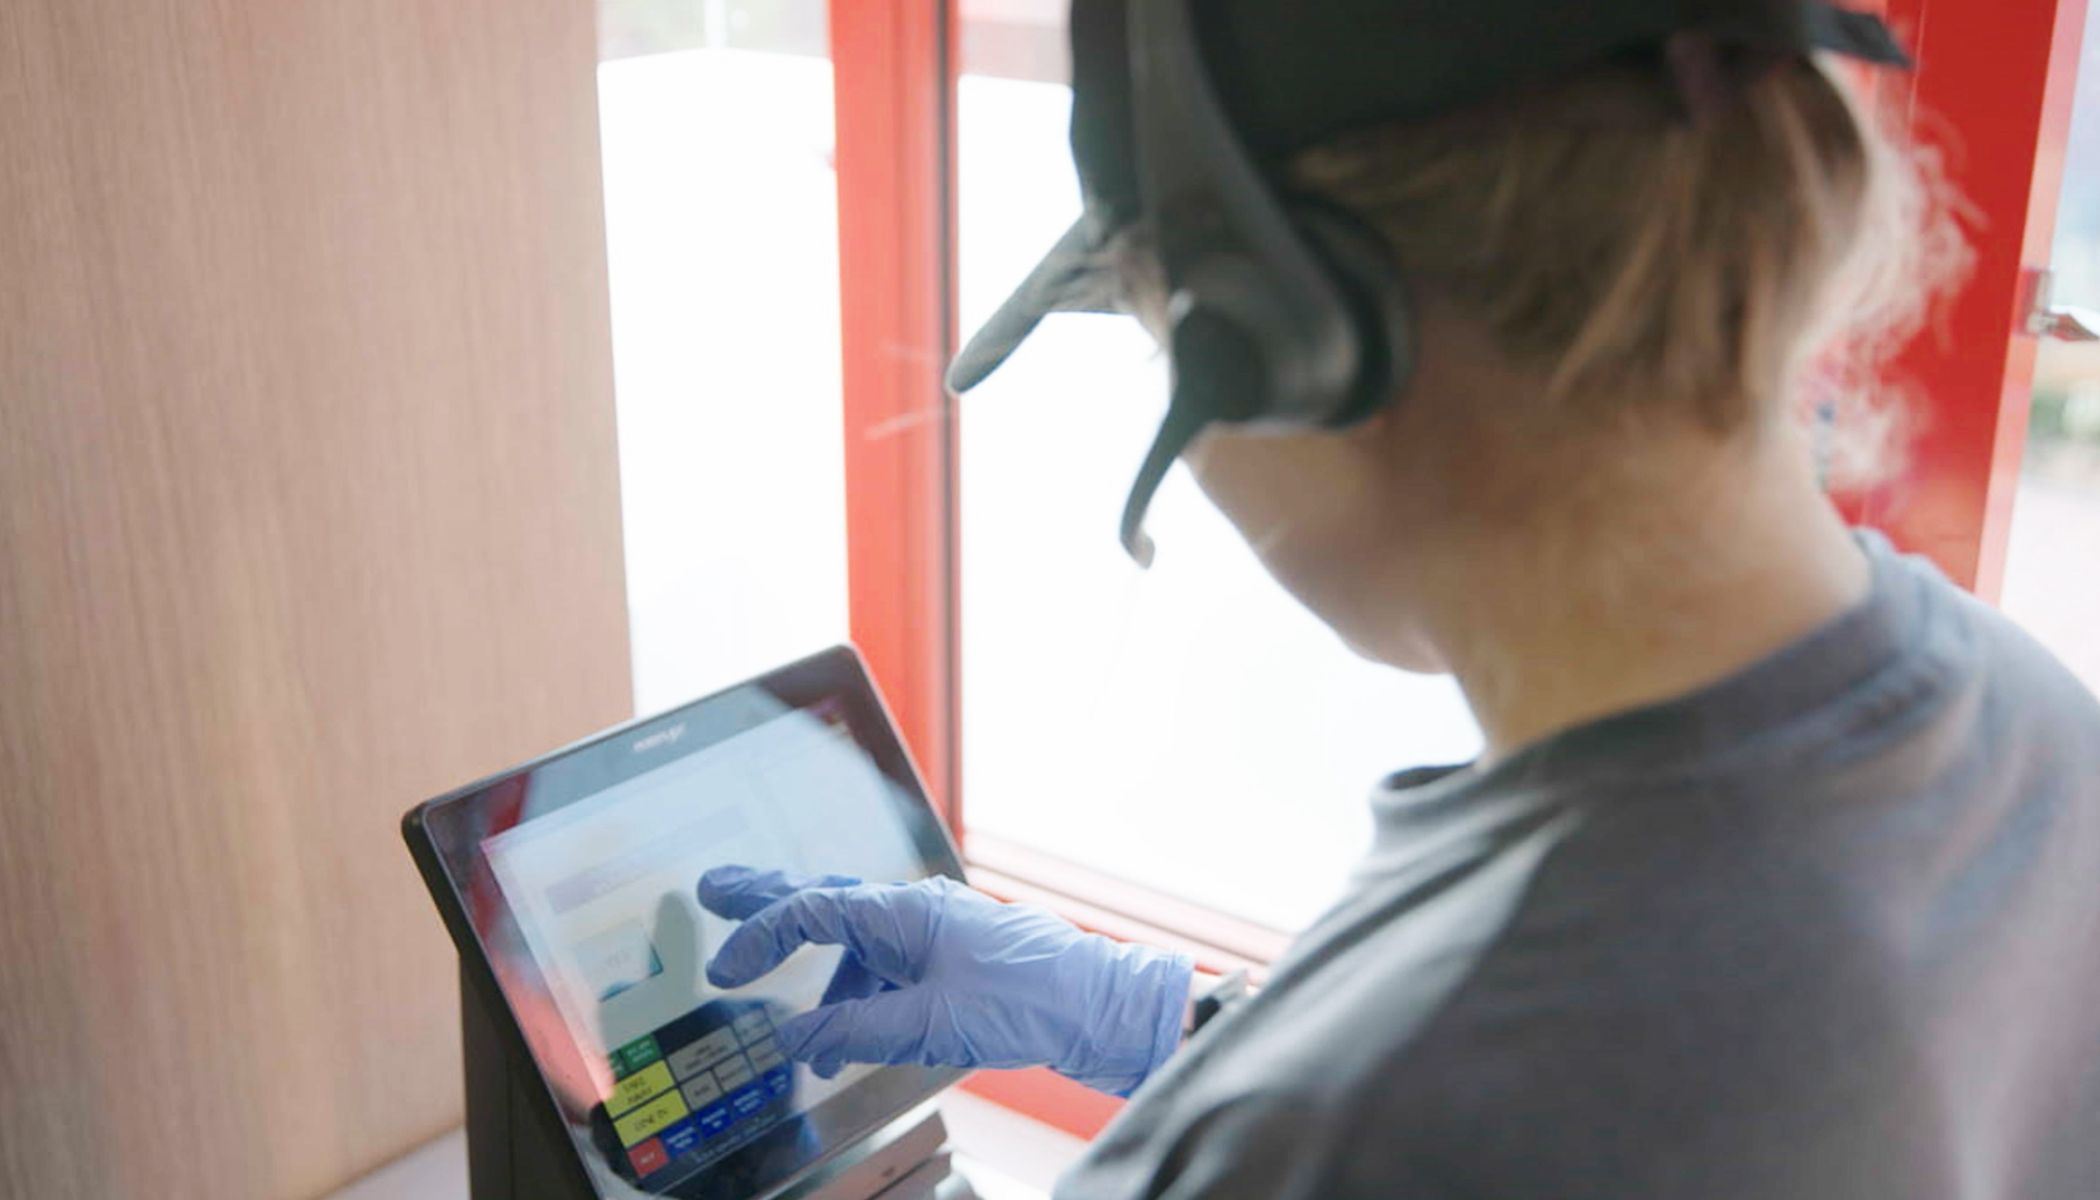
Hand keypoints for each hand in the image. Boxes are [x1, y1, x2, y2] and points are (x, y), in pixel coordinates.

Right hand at [696, 866, 1192, 1096]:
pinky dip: (859, 1001)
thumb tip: (795, 1039)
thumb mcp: (929, 1023)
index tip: (726, 969)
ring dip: (822, 986)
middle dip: (767, 901)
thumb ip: (854, 1028)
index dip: (760, 936)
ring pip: (857, 947)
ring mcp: (934, 934)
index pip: (812, 910)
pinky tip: (849, 1038)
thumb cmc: (1029, 999)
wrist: (1101, 1008)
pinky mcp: (952, 962)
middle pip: (826, 899)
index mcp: (904, 909)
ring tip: (799, 1038)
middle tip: (715, 891)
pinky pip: (887, 972)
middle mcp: (914, 911)